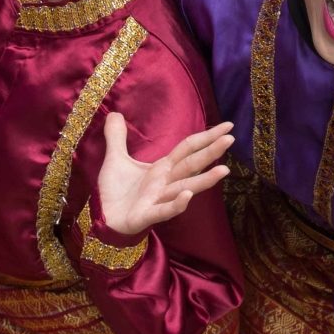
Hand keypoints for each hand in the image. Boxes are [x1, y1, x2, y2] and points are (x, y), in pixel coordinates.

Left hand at [94, 112, 233, 235]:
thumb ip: (116, 137)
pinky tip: (188, 196)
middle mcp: (165, 182)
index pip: (188, 148)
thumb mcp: (114, 159)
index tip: (228, 126)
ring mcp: (158, 199)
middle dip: (211, 152)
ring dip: (204, 180)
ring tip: (224, 170)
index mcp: (162, 168)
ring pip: (185, 187)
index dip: (207, 136)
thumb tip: (115, 113)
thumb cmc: (114, 192)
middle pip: (191, 165)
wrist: (102, 219)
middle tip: (230, 139)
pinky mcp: (146, 216)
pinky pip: (165, 210)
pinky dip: (177, 204)